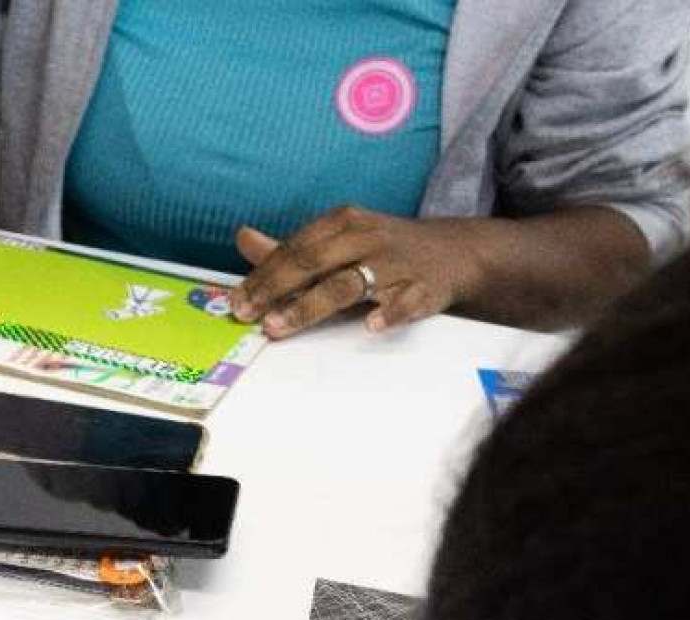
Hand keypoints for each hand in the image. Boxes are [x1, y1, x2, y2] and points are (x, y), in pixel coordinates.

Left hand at [232, 209, 490, 338]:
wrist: (453, 252)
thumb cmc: (384, 250)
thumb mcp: (340, 240)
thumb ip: (291, 248)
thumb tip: (243, 239)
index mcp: (343, 223)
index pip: (295, 248)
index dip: (263, 275)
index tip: (237, 301)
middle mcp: (366, 238)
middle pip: (314, 262)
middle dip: (276, 289)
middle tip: (248, 315)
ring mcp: (395, 264)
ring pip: (348, 284)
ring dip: (310, 305)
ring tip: (279, 325)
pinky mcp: (423, 288)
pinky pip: (406, 302)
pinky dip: (391, 313)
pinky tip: (372, 326)